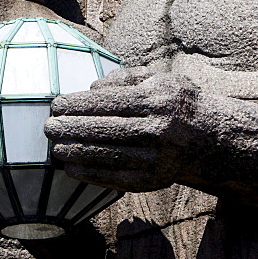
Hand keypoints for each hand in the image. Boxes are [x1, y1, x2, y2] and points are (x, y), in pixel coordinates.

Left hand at [45, 68, 200, 191]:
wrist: (208, 137)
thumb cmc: (172, 102)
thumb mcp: (157, 80)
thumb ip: (126, 78)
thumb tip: (92, 87)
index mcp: (158, 101)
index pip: (110, 103)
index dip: (80, 105)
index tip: (57, 105)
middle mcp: (160, 130)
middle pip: (107, 130)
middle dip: (73, 128)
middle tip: (48, 127)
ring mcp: (159, 158)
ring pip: (110, 156)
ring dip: (78, 153)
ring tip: (55, 148)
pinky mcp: (156, 181)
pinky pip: (117, 179)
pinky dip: (91, 175)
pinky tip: (71, 168)